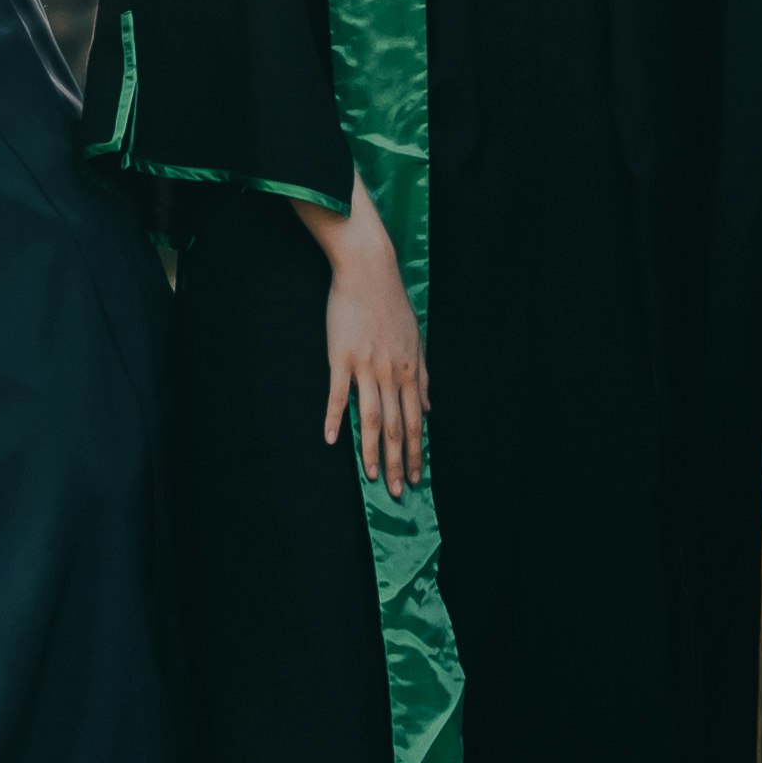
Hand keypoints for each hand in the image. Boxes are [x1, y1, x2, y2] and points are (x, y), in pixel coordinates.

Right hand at [316, 193, 428, 494]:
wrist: (368, 271)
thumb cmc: (391, 304)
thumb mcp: (416, 339)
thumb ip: (423, 377)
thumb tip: (429, 408)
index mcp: (411, 371)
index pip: (416, 422)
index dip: (416, 453)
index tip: (416, 478)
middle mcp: (392, 373)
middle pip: (397, 427)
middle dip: (397, 463)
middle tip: (396, 492)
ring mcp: (366, 366)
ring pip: (372, 418)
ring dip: (372, 451)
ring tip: (370, 477)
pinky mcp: (342, 357)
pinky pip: (339, 394)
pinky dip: (335, 418)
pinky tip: (332, 440)